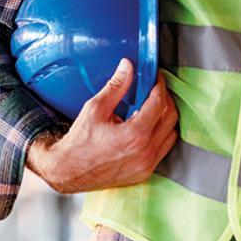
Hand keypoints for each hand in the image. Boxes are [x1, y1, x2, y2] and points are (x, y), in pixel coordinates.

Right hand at [26, 59, 178, 193]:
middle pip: (170, 118)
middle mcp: (146, 151)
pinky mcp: (145, 173)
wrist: (68, 171)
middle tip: (156, 90)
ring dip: (166, 118)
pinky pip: (163, 150)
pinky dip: (161, 135)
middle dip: (166, 100)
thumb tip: (127, 67)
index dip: (160, 86)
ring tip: (153, 108)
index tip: (156, 78)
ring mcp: (147, 164)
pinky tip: (147, 128)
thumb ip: (115, 86)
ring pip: (171, 135)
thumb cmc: (79, 142)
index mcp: (135, 134)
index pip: (159, 103)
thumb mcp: (94, 109)